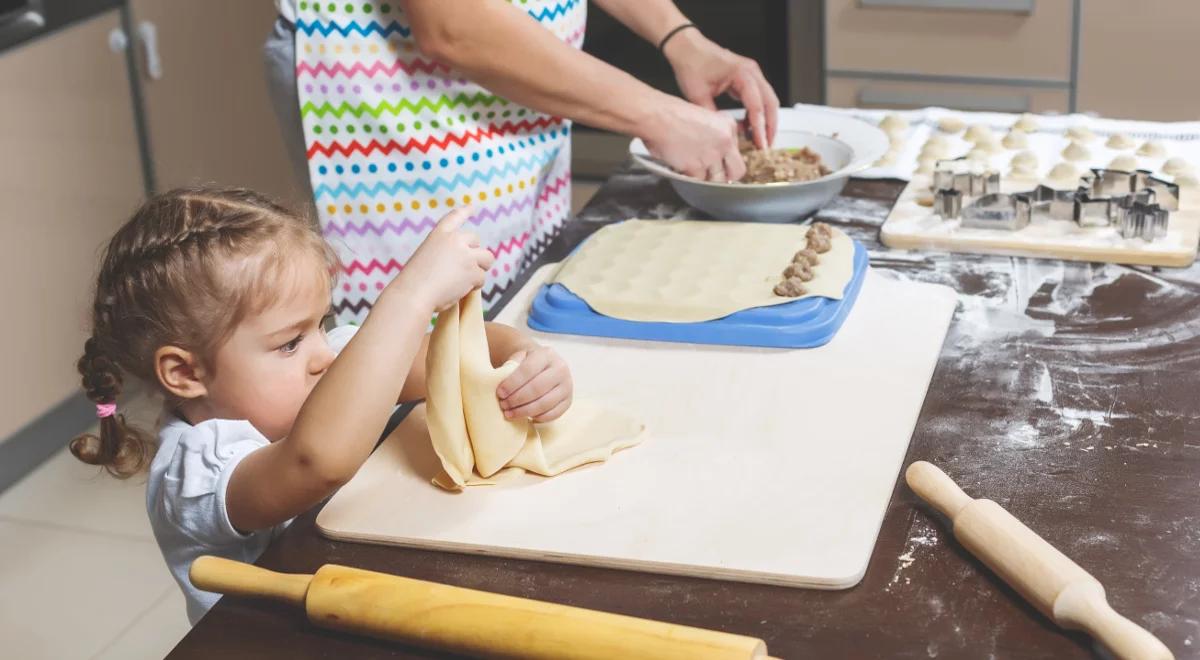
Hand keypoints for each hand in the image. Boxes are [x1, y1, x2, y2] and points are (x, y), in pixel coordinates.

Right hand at [388, 207, 493, 312]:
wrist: (413, 294)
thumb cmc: (415, 281)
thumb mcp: (426, 257)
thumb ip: (445, 254)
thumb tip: (468, 265)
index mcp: (439, 234)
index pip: (454, 218)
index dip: (464, 212)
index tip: (472, 206)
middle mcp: (455, 240)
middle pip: (476, 241)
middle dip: (474, 254)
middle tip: (463, 269)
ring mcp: (466, 254)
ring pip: (487, 258)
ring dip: (480, 269)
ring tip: (465, 280)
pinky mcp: (473, 271)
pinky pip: (482, 278)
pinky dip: (474, 286)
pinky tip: (459, 290)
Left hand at [495, 345, 572, 421]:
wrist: (544, 367)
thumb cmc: (527, 364)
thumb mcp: (519, 358)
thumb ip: (511, 367)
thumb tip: (500, 381)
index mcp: (547, 354)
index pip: (528, 370)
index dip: (512, 383)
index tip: (500, 393)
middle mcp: (561, 368)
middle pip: (537, 388)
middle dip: (517, 399)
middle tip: (503, 405)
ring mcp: (567, 386)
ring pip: (545, 403)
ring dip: (524, 411)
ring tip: (510, 413)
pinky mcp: (568, 401)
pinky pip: (552, 414)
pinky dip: (537, 418)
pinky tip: (525, 417)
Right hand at [642, 96, 745, 182]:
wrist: (655, 116)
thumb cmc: (671, 113)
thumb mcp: (703, 116)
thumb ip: (713, 134)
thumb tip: (713, 150)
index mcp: (728, 125)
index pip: (737, 151)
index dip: (726, 158)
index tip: (719, 161)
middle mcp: (725, 141)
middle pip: (737, 170)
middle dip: (727, 176)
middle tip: (716, 176)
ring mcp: (712, 155)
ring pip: (718, 180)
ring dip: (707, 179)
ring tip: (695, 171)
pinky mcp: (697, 166)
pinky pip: (698, 182)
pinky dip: (690, 178)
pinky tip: (682, 168)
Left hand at [664, 29, 779, 150]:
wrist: (686, 47)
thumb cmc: (691, 64)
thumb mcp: (698, 95)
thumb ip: (713, 116)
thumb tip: (723, 134)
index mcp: (742, 74)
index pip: (757, 106)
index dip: (760, 128)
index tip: (761, 144)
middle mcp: (752, 72)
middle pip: (770, 103)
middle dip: (770, 126)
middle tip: (766, 146)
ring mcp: (751, 73)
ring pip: (767, 100)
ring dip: (766, 120)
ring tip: (760, 139)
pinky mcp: (747, 77)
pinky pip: (759, 97)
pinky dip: (757, 112)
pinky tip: (749, 126)